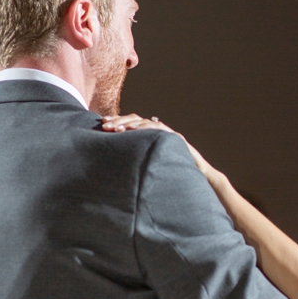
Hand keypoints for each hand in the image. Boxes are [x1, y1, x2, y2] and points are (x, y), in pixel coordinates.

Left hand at [97, 111, 219, 183]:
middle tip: (103, 126)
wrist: (195, 178)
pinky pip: (159, 129)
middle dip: (119, 121)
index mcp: (149, 138)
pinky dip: (145, 127)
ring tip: (115, 129)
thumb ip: (134, 160)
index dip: (117, 122)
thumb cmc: (169, 175)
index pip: (132, 124)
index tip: (101, 124)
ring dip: (129, 124)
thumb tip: (109, 165)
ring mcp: (167, 134)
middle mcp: (158, 133)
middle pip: (136, 120)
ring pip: (146, 122)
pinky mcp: (175, 138)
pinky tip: (133, 130)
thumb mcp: (146, 165)